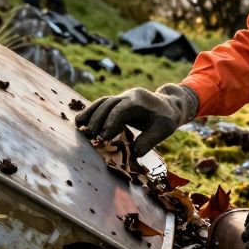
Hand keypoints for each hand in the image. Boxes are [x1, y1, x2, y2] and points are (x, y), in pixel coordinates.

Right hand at [76, 84, 197, 156]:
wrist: (169, 105)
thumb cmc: (167, 119)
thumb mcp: (163, 130)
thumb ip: (148, 141)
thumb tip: (133, 153)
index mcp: (140, 100)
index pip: (121, 109)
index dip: (110, 123)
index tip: (103, 137)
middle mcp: (129, 95)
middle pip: (108, 103)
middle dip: (97, 119)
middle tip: (89, 135)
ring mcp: (122, 97)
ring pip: (102, 102)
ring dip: (90, 113)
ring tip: (78, 125)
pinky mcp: (118, 103)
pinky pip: (102, 105)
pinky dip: (91, 112)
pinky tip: (81, 121)